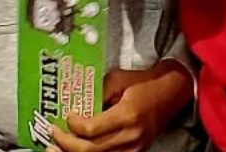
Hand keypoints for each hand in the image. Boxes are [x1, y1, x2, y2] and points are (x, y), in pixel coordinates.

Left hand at [49, 61, 193, 151]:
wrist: (172, 92)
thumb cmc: (145, 83)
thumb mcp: (118, 80)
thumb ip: (96, 93)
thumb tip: (75, 105)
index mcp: (127, 115)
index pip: (90, 130)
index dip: (73, 125)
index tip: (67, 117)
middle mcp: (130, 135)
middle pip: (89, 149)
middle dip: (66, 143)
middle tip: (53, 134)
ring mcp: (134, 148)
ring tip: (56, 149)